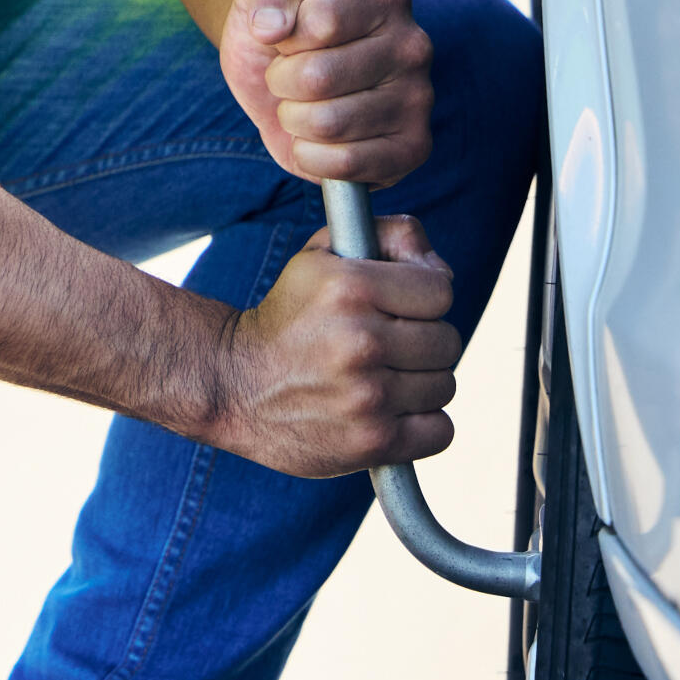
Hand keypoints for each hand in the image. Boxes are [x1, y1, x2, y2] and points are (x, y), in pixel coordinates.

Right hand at [220, 214, 457, 476]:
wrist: (231, 384)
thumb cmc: (285, 318)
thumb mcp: (320, 258)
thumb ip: (389, 238)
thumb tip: (440, 265)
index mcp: (351, 288)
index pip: (440, 291)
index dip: (422, 298)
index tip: (399, 309)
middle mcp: (361, 342)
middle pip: (447, 341)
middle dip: (422, 342)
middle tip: (388, 347)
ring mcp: (368, 397)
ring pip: (443, 385)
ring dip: (420, 384)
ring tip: (382, 379)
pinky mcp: (371, 442)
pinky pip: (439, 430)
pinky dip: (421, 424)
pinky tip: (389, 412)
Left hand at [221, 0, 433, 187]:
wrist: (303, 72)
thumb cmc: (288, 28)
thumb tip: (271, 28)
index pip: (317, 25)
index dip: (283, 39)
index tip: (290, 36)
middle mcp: (413, 46)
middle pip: (316, 79)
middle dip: (282, 83)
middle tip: (293, 76)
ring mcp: (419, 100)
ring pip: (326, 125)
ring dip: (294, 120)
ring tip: (307, 103)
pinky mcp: (413, 148)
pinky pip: (344, 164)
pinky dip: (311, 156)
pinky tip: (319, 138)